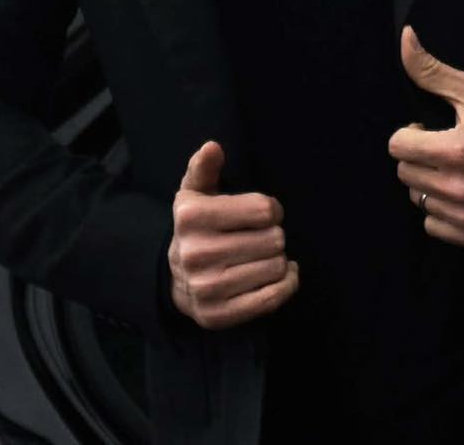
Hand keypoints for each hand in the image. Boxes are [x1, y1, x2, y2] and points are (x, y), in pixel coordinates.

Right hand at [166, 140, 298, 328]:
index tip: (263, 214)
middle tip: (262, 238)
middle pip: (274, 239)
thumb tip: (213, 146)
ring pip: (277, 267)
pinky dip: (286, 284)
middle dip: (274, 236)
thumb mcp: (194, 193)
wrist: (176, 280)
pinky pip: (272, 298)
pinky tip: (282, 275)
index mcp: (190, 216)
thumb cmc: (196, 228)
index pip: (263, 209)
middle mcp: (195, 253)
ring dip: (279, 260)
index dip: (271, 209)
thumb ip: (204, 167)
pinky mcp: (218, 315)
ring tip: (263, 256)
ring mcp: (206, 288)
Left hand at [388, 27, 463, 247]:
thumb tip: (405, 37)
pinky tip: (461, 195)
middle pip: (404, 174)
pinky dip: (442, 213)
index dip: (411, 133)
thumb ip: (432, 70)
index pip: (397, 146)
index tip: (430, 130)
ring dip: (429, 185)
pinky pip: (435, 227)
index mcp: (455, 150)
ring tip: (454, 171)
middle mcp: (459, 188)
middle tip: (444, 149)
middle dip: (419, 157)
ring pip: (418, 201)